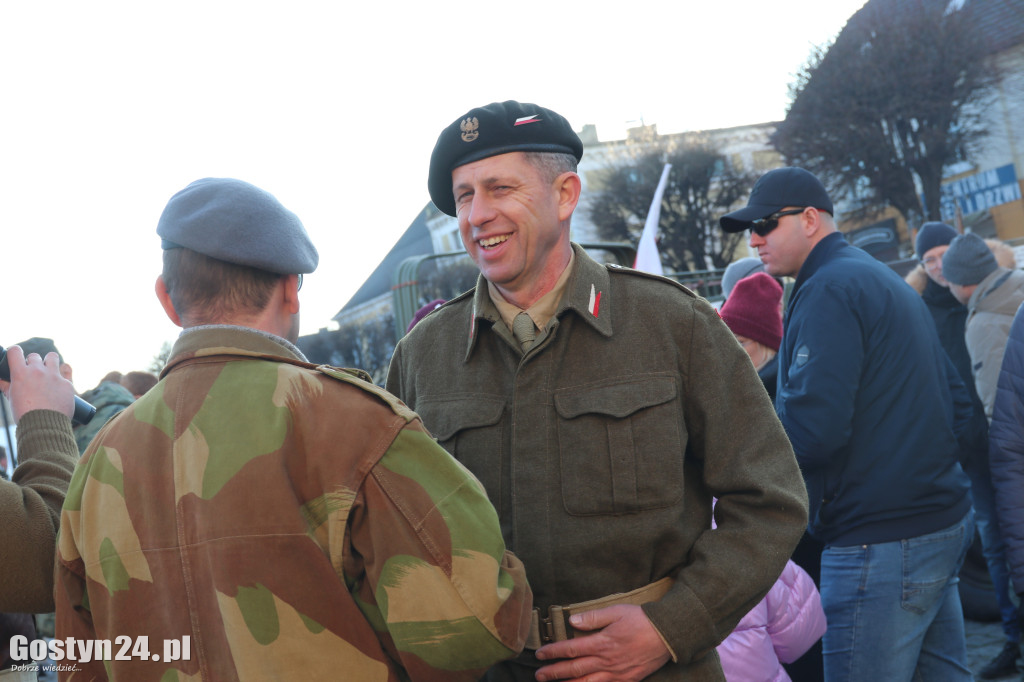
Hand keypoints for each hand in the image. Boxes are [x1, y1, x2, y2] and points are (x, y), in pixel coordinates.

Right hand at [5, 346, 74, 421]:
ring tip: (48, 372)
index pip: (15, 351)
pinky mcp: (67, 383)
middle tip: (32, 374)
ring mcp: (54, 376)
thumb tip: (1, 380)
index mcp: (21, 373)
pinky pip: (67, 370)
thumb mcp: (12, 398)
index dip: (15, 352)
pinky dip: (63, 374)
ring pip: (52, 357)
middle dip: (32, 363)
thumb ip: (6, 386)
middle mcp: (38, 371)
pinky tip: (60, 380)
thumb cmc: (25, 414)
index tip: (17, 357)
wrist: (45, 427)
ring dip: (49, 362)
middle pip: (34, 356)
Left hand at [534, 604, 670, 681]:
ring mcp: (616, 674)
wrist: (667, 635)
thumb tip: (572, 621)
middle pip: (574, 670)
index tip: (540, 654)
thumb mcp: (616, 611)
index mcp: (602, 643)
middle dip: (554, 673)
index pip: (571, 649)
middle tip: (539, 675)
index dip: (553, 652)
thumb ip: (593, 618)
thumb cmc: (641, 620)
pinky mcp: (626, 681)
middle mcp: (606, 661)